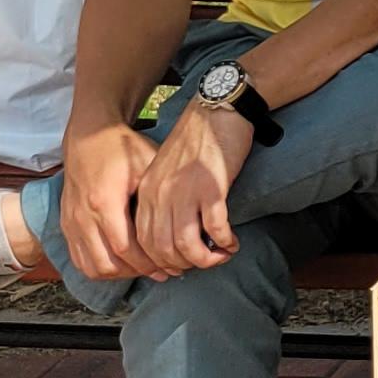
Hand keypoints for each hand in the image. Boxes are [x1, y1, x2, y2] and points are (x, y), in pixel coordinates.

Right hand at [57, 123, 153, 288]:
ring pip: (93, 266)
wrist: (89, 136)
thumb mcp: (147, 164)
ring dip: (119, 274)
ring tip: (144, 269)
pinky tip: (121, 265)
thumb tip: (187, 221)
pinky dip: (100, 268)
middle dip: (137, 272)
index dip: (148, 263)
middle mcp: (83, 217)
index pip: (125, 248)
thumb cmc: (122, 148)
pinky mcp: (66, 225)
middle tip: (161, 271)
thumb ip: (159, 195)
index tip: (169, 266)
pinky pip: (80, 259)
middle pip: (109, 263)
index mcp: (104, 202)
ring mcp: (72, 223)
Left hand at [134, 101, 245, 275]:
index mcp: (147, 193)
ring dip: (205, 259)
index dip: (163, 262)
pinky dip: (225, 241)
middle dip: (185, 265)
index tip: (181, 266)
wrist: (216, 111)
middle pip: (163, 250)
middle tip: (205, 262)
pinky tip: (233, 242)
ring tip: (220, 256)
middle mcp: (161, 196)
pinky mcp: (211, 187)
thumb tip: (175, 236)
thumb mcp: (167, 172)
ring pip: (186, 245)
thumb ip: (164, 200)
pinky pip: (215, 228)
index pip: (144, 243)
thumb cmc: (197, 141)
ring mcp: (185, 192)